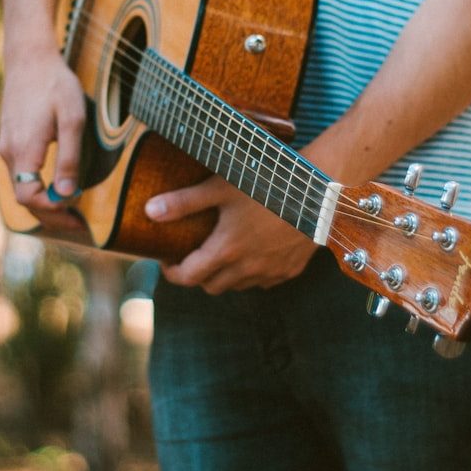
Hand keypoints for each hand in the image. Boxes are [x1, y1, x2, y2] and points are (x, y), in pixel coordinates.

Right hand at [0, 48, 85, 221]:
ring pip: (22, 189)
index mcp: (23, 151)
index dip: (53, 213)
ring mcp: (7, 148)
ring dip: (45, 205)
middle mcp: (9, 154)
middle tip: (80, 225)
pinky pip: (22, 176)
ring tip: (72, 212)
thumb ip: (69, 158)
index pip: (29, 198)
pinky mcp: (10, 142)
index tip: (79, 217)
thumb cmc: (55, 85)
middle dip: (51, 216)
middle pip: (24, 200)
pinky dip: (38, 190)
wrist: (29, 59)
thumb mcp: (72, 120)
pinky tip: (57, 190)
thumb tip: (67, 194)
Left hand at [145, 176, 318, 293]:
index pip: (189, 277)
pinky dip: (252, 273)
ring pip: (238, 286)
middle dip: (198, 274)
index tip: (167, 261)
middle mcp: (247, 269)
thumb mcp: (221, 187)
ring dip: (225, 275)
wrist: (320, 191)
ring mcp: (271, 272)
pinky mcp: (291, 270)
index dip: (172, 272)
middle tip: (195, 254)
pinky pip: (263, 281)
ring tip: (223, 251)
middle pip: (211, 286)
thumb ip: (184, 202)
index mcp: (226, 251)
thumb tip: (149, 211)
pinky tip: (254, 251)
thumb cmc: (269, 184)